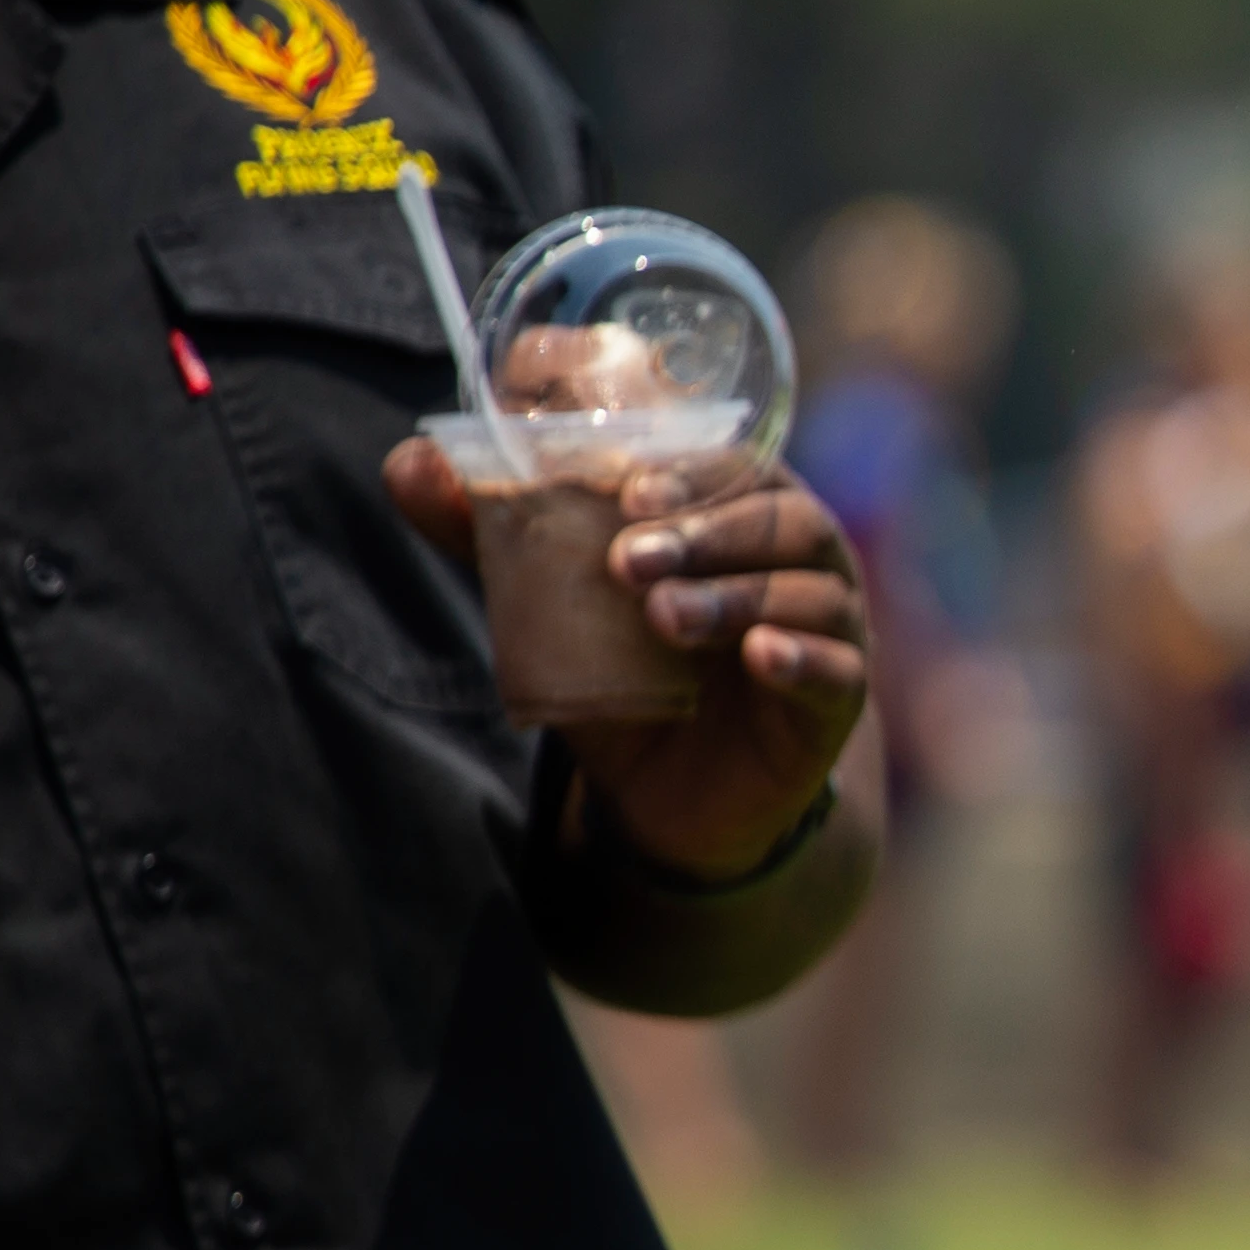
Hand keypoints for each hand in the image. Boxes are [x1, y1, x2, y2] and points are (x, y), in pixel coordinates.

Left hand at [389, 436, 871, 876]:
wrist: (674, 795)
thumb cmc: (624, 671)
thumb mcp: (550, 605)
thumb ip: (490, 535)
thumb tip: (410, 460)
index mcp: (733, 507)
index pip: (728, 454)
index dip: (684, 456)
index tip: (619, 474)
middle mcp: (795, 553)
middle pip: (778, 510)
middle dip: (703, 526)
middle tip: (625, 555)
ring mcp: (828, 622)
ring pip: (807, 586)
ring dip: (736, 592)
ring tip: (663, 615)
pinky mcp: (838, 699)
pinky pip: (839, 669)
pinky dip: (802, 656)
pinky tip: (760, 656)